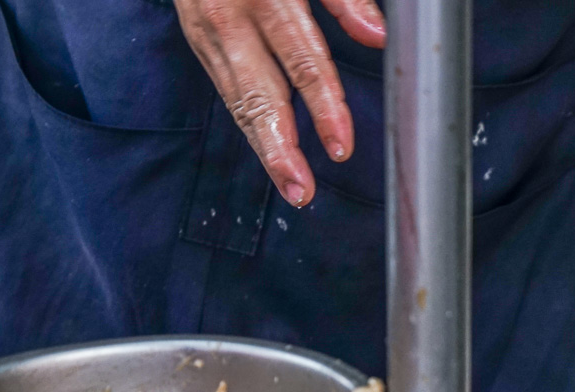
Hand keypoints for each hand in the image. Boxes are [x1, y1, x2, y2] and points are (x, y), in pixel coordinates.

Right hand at [175, 0, 385, 206]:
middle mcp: (226, 16)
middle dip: (280, 148)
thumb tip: (377, 36)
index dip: (324, 106)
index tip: (341, 146)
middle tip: (302, 190)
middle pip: (257, 93)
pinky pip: (227, 90)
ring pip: (236, 101)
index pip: (301, 59)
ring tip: (292, 187)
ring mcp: (205, 31)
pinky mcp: (196, 40)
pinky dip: (249, 125)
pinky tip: (272, 154)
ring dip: (264, 148)